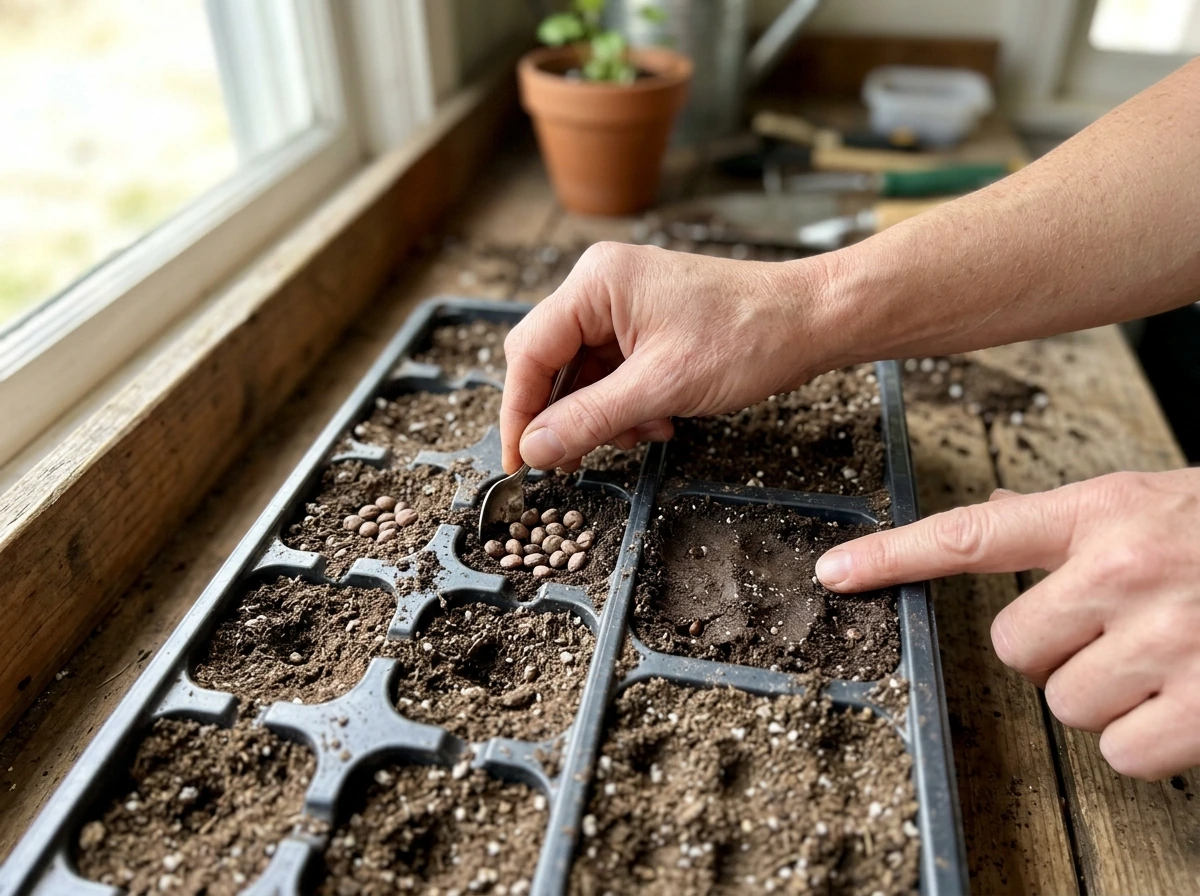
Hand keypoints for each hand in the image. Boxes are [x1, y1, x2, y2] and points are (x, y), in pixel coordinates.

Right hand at [500, 242, 828, 472]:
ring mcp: (625, 304)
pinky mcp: (647, 324)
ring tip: (641, 436)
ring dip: (602, 416)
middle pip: (551, 362)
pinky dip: (626, 406)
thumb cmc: (749, 336)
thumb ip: (590, 419)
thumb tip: (535, 449)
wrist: (813, 321)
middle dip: (564, 416)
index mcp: (596, 284)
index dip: (519, 412)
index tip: (518, 462)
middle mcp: (602, 287)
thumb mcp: (662, 387)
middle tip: (570, 463)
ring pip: (583, 374)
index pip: (530, 352)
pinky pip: (613, 373)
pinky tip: (658, 422)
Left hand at [815, 469, 1199, 779]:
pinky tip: (1184, 700)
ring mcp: (1166, 638)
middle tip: (1116, 630)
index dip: (890, 555)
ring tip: (1163, 657)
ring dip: (1106, 695)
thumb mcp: (1149, 502)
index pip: (970, 535)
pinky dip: (1147, 742)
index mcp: (1102, 512)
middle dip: (1056, 651)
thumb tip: (998, 515)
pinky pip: (1120, 752)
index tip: (834, 574)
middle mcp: (1122, 571)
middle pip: (1014, 649)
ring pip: (1065, 702)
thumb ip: (1068, 518)